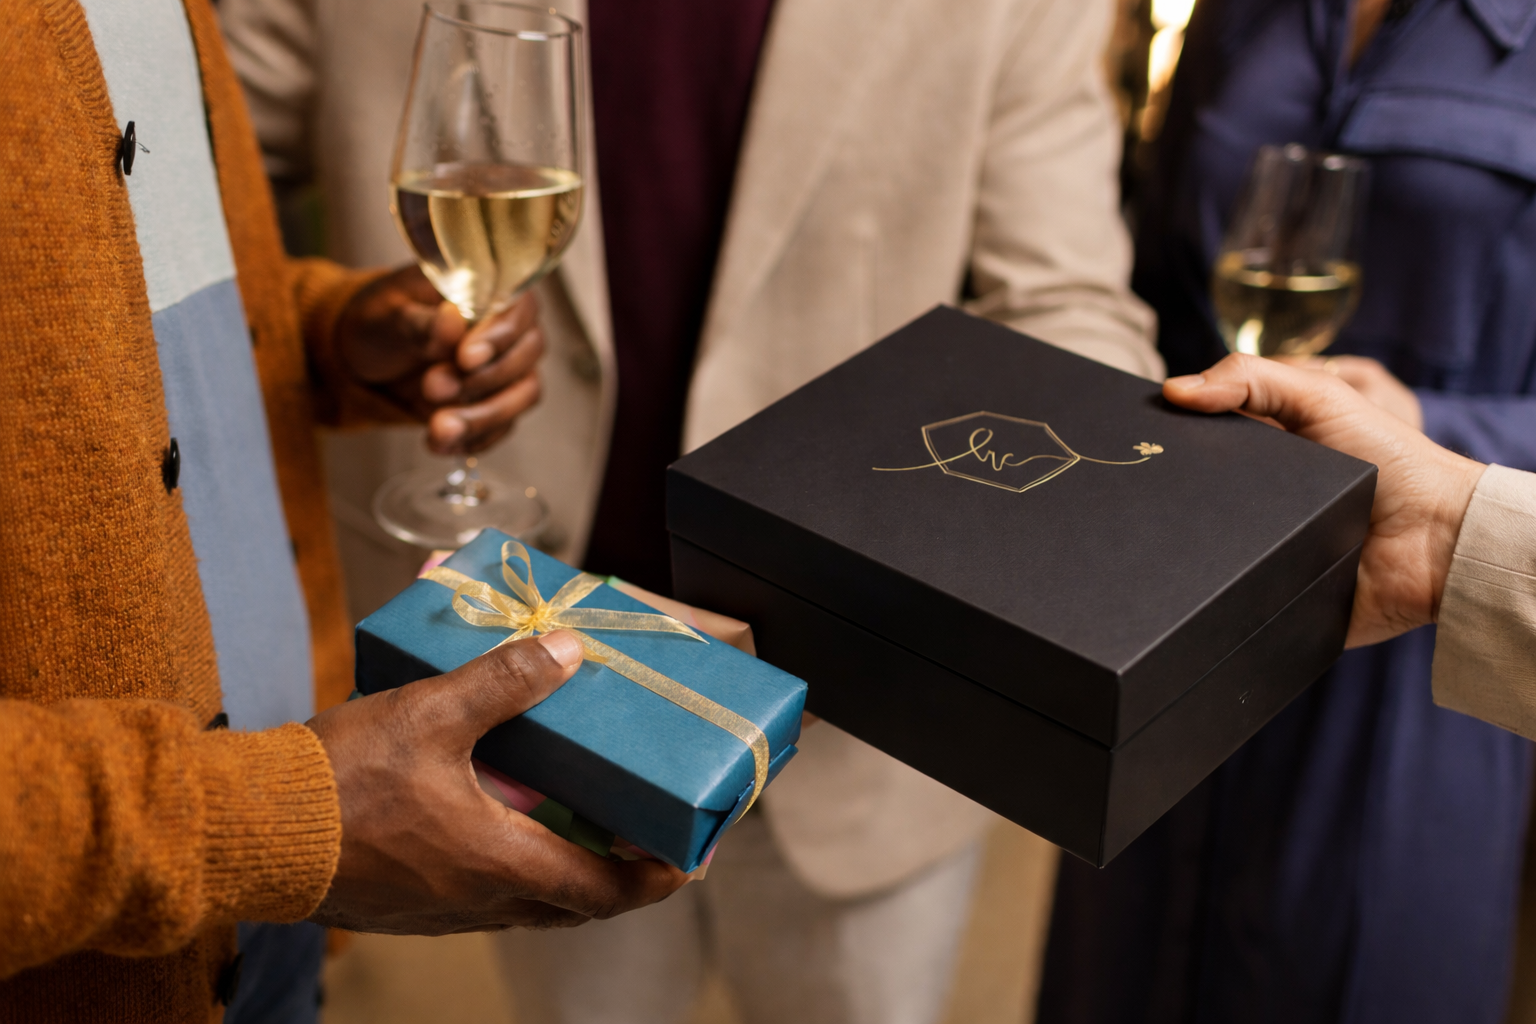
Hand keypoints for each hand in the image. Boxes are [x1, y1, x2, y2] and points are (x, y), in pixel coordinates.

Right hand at [306, 630, 686, 933]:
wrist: (248, 830)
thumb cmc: (339, 779)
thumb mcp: (431, 713)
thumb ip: (504, 681)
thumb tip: (568, 652)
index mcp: (501, 861)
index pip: (604, 891)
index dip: (653, 879)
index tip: (687, 861)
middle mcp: (479, 900)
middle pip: (572, 906)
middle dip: (615, 878)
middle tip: (640, 841)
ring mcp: (441, 911)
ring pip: (526, 905)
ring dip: (561, 874)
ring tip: (579, 827)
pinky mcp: (406, 906)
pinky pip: (481, 898)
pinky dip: (510, 870)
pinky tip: (497, 825)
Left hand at [334, 266, 544, 453]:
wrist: (365, 356)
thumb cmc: (381, 319)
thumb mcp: (387, 314)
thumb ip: (421, 321)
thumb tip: (453, 321)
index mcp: (487, 290)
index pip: (519, 309)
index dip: (500, 336)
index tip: (465, 358)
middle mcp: (507, 329)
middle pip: (526, 355)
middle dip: (482, 380)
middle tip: (433, 387)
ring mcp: (506, 369)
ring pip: (522, 396)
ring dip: (482, 417)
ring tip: (438, 429)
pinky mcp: (494, 404)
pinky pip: (502, 427)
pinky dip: (474, 439)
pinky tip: (442, 444)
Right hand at [1164, 355, 1484, 647]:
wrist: (1440, 542)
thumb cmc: (1392, 460)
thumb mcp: (1321, 397)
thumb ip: (1251, 378)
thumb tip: (1173, 390)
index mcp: (1267, 456)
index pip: (1202, 443)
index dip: (1170, 435)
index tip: (1136, 432)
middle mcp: (1259, 502)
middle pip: (1194, 497)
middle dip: (1171, 493)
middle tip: (1143, 486)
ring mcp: (1264, 549)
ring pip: (1202, 547)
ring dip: (1186, 542)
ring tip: (1162, 533)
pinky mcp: (1271, 596)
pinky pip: (1227, 597)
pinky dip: (1211, 591)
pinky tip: (1192, 576)